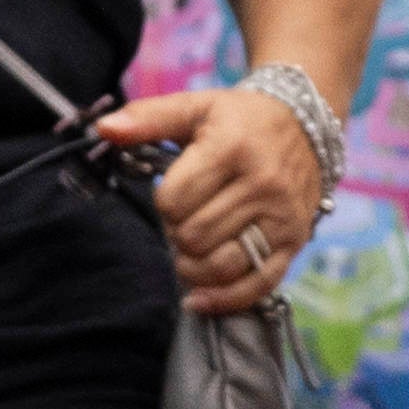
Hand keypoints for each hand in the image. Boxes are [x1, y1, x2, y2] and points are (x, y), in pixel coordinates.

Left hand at [93, 77, 328, 313]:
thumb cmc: (239, 120)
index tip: (176, 193)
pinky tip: (199, 299)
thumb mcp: (195, 108)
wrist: (305, 124)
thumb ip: (147, 118)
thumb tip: (104, 128)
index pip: (174, 200)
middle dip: (178, 233)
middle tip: (187, 218)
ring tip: (194, 248)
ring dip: (194, 267)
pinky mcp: (294, 242)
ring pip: (219, 265)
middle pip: (193, 236)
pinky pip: (256, 286)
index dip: (164, 203)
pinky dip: (223, 300)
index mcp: (232, 147)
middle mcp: (261, 184)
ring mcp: (281, 216)